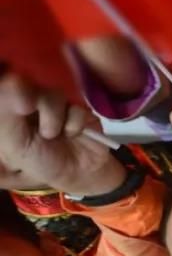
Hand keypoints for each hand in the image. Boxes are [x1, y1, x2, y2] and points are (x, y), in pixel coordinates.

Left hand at [0, 70, 125, 196]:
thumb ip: (7, 117)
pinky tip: (73, 133)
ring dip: (53, 117)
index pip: (8, 89)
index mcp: (13, 111)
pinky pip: (77, 106)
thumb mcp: (16, 145)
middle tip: (30, 114)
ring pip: (54, 94)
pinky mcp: (80, 108)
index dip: (12, 88)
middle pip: (31, 85)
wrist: (79, 174)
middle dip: (34, 102)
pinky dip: (75, 123)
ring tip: (54, 134)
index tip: (20, 103)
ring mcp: (58, 104)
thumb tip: (11, 82)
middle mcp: (34, 102)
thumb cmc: (41, 162)